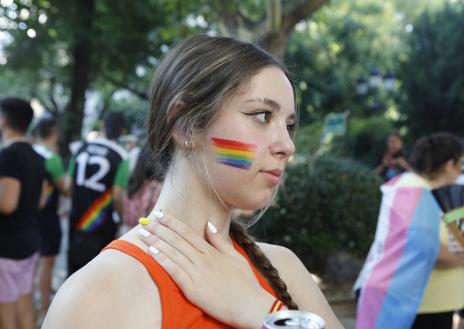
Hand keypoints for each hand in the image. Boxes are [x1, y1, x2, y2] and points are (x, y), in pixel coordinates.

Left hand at [138, 212, 274, 328]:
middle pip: (177, 240)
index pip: (188, 233)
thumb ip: (220, 241)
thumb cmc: (246, 284)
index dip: (173, 223)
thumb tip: (209, 225)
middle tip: (146, 220)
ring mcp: (198, 274)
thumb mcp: (236, 257)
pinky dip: (162, 260)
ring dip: (156, 242)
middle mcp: (203, 260)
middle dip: (160, 229)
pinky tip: (152, 252)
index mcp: (212, 252)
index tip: (161, 215)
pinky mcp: (193, 289)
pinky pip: (174, 271)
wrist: (252, 307)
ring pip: (173, 253)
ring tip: (143, 233)